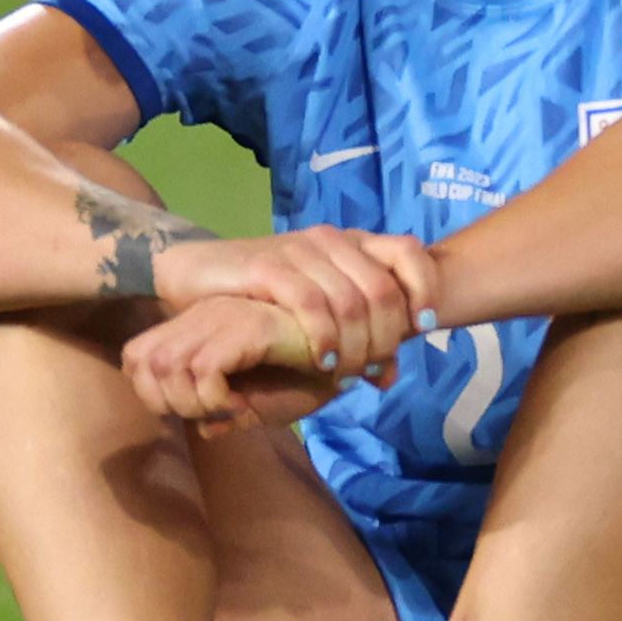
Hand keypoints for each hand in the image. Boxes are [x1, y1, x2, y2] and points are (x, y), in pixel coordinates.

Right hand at [119, 226, 445, 415]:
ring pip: (351, 303)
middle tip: (372, 367)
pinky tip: (322, 362)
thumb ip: (355, 338)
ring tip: (347, 373)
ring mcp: (297, 252)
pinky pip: (311, 305)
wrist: (195, 274)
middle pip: (382, 290)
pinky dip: (323, 339)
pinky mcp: (266, 267)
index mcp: (349, 242)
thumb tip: (387, 379)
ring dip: (356, 347)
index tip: (425, 326)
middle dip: (386, 337)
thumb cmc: (261, 297)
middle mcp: (329, 241)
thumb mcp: (317, 312)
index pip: (408, 252)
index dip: (426, 289)